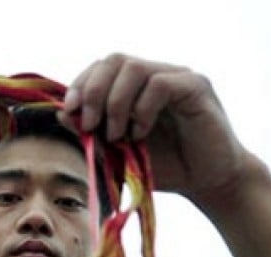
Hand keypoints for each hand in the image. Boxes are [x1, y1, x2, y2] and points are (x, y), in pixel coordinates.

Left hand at [58, 54, 255, 209]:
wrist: (208, 183)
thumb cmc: (166, 169)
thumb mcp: (120, 154)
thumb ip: (94, 134)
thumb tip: (62, 114)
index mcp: (137, 86)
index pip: (102, 67)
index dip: (82, 84)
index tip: (70, 113)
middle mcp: (156, 74)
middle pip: (114, 60)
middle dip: (93, 91)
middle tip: (90, 125)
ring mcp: (177, 77)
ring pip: (134, 67)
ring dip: (115, 102)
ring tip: (118, 134)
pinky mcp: (196, 87)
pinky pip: (160, 84)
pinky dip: (142, 109)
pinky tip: (141, 133)